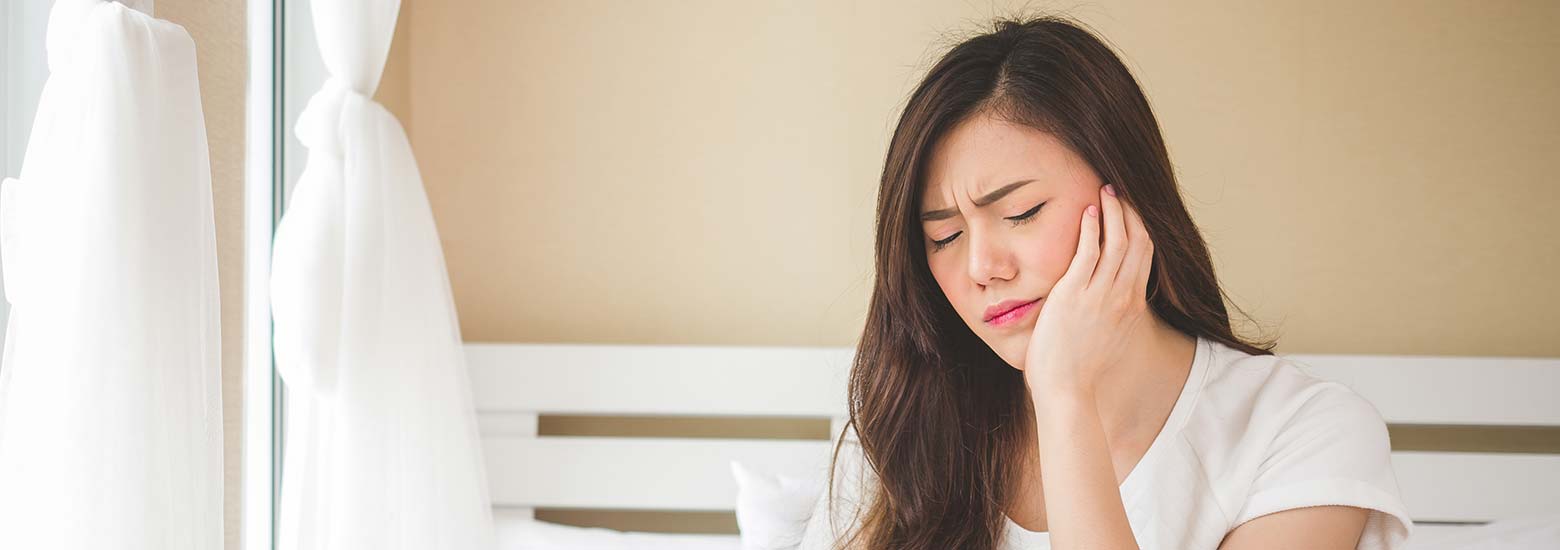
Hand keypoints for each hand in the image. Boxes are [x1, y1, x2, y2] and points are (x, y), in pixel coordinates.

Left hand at [1022, 184, 1155, 398]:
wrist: (1068, 390)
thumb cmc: (1080, 370)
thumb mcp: (1107, 337)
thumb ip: (1112, 316)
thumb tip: (1108, 305)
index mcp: (1131, 305)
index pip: (1144, 255)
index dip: (1139, 227)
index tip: (1130, 210)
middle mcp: (1121, 296)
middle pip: (1137, 242)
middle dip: (1129, 212)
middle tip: (1119, 191)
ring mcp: (1099, 295)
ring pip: (1116, 242)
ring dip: (1112, 212)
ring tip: (1104, 191)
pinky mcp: (1074, 295)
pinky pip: (1088, 253)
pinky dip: (1090, 229)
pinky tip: (1086, 211)